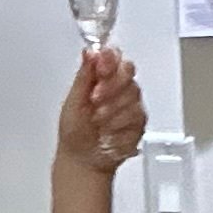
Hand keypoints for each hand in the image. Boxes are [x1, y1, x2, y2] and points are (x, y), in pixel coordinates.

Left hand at [58, 46, 146, 175]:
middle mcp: (119, 86)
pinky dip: (119, 124)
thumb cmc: (75, 131)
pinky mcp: (139, 121)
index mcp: (101, 76)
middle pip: (128, 71)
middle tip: (95, 99)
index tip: (100, 71)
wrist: (83, 159)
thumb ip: (83, 76)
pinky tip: (108, 131)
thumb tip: (89, 53)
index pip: (113, 56)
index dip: (109, 60)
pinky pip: (136, 115)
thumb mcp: (73, 101)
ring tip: (97, 120)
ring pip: (132, 94)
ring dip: (111, 108)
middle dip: (111, 85)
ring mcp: (131, 103)